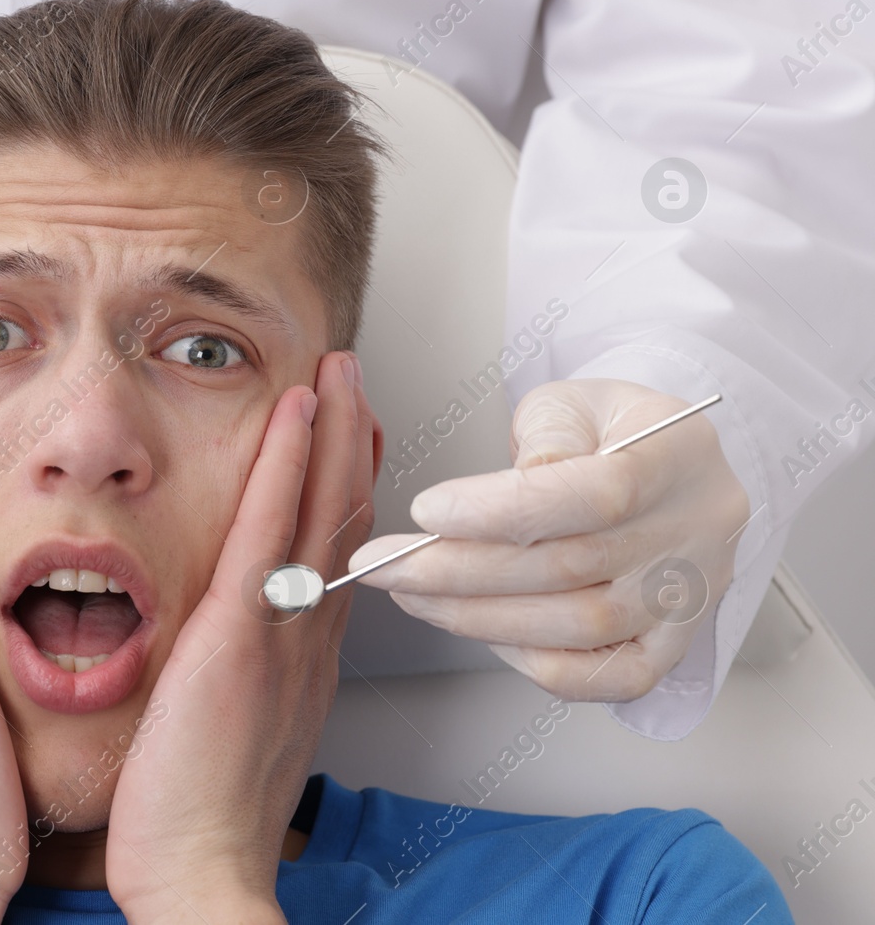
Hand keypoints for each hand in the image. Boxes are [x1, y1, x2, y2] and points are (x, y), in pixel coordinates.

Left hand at [106, 351, 380, 922]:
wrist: (199, 873)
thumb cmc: (197, 815)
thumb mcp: (230, 733)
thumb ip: (238, 682)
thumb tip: (227, 656)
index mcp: (299, 659)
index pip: (333, 555)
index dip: (343, 491)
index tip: (345, 439)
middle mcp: (306, 636)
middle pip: (343, 520)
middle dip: (350, 444)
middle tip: (354, 383)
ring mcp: (283, 630)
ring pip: (320, 511)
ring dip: (331, 431)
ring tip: (337, 369)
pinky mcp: (244, 633)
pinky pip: (272, 529)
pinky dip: (289, 463)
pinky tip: (298, 411)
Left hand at [354, 377, 748, 702]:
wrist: (665, 469)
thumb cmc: (608, 430)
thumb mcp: (576, 400)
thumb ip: (548, 432)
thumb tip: (508, 492)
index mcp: (677, 457)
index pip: (595, 492)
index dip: (503, 510)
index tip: (424, 511)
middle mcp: (695, 534)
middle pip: (571, 567)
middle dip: (457, 571)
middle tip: (382, 564)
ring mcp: (689, 599)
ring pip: (579, 628)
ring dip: (477, 617)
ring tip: (410, 592)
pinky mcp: (672, 644)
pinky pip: (604, 678)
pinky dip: (532, 660)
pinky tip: (479, 628)